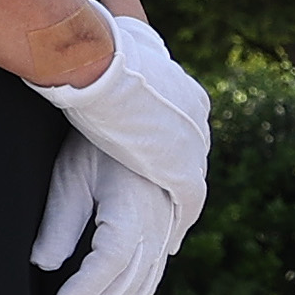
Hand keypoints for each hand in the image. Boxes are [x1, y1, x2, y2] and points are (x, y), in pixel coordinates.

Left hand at [31, 133, 180, 294]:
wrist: (143, 120)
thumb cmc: (99, 144)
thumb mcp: (71, 173)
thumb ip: (60, 220)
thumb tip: (44, 265)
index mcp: (135, 211)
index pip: (110, 263)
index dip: (85, 293)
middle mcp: (157, 230)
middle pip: (125, 287)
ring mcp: (164, 237)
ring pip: (138, 290)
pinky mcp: (162, 240)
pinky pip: (146, 282)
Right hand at [33, 12, 208, 235]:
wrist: (99, 61)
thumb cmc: (97, 56)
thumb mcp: (116, 65)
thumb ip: (117, 71)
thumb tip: (103, 59)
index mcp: (187, 95)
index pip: (185, 131)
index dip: (173, 152)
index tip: (163, 167)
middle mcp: (197, 120)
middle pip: (190, 157)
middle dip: (176, 178)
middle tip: (163, 203)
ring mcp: (194, 145)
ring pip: (191, 182)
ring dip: (179, 204)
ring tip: (166, 229)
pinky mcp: (183, 170)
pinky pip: (188, 203)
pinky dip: (180, 220)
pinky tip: (169, 237)